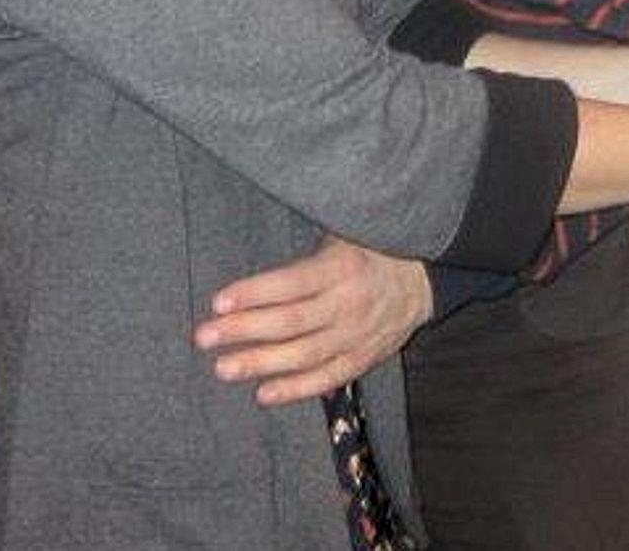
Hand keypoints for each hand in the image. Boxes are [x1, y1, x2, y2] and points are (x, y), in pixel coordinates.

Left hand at [194, 236, 431, 405]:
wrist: (424, 277)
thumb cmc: (373, 249)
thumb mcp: (345, 234)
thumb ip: (307, 253)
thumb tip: (261, 265)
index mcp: (341, 267)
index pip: (289, 285)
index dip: (253, 294)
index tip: (218, 302)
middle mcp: (348, 303)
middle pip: (289, 322)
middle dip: (243, 331)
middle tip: (204, 337)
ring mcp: (357, 334)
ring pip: (303, 354)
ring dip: (260, 363)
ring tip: (223, 367)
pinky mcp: (364, 357)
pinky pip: (327, 378)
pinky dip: (295, 389)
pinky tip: (264, 393)